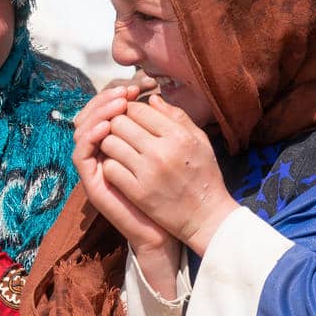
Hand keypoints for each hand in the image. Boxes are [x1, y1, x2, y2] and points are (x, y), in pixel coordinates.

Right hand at [72, 85, 172, 255]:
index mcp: (119, 141)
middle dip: (106, 99)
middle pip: (91, 115)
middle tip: (124, 92)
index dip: (117, 95)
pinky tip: (107, 127)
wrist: (168, 226)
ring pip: (82, 129)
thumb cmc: (174, 189)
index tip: (136, 87)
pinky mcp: (91, 181)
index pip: (107, 109)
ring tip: (117, 105)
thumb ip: (164, 124)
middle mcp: (102, 151)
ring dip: (97, 113)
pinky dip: (89, 137)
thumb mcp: (172, 149)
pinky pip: (81, 153)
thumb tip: (155, 97)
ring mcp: (95, 166)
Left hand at [96, 95, 237, 254]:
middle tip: (121, 134)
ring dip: (110, 145)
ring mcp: (148, 172)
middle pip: (118, 123)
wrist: (206, 216)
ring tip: (119, 150)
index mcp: (179, 135)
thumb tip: (152, 98)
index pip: (138, 109)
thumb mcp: (199, 141)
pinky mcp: (138, 192)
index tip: (132, 120)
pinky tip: (119, 169)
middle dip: (115, 125)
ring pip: (109, 143)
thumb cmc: (204, 175)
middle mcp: (162, 151)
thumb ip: (177, 117)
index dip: (130, 111)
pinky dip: (110, 166)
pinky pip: (109, 168)